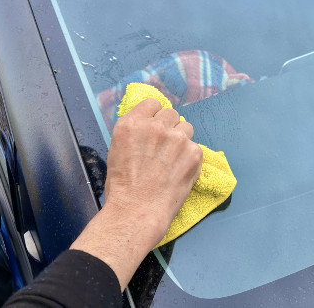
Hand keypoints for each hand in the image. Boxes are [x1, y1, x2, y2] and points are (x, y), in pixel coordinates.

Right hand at [105, 98, 202, 237]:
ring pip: (186, 128)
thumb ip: (136, 133)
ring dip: (182, 140)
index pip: (152, 104)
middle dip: (169, 127)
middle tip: (164, 147)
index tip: (155, 128)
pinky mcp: (194, 152)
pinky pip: (195, 147)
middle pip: (171, 114)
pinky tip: (180, 171)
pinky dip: (190, 157)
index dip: (154, 116)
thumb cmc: (123, 187)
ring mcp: (176, 138)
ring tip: (173, 160)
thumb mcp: (118, 150)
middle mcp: (155, 126)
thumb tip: (150, 126)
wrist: (138, 210)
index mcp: (132, 124)